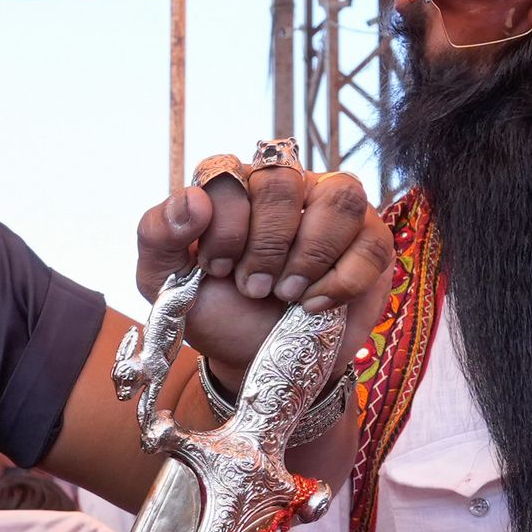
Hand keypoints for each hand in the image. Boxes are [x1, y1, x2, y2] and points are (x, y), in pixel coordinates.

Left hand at [134, 158, 388, 385]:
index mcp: (231, 187)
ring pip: (339, 198)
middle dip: (265, 244)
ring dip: (308, 256)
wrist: (260, 360)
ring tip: (288, 295)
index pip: (226, 172)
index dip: (223, 225)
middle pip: (282, 179)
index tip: (217, 271)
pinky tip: (317, 305)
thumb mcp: (168, 283)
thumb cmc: (217, 312)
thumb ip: (158, 236)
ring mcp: (332, 207)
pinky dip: (342, 281)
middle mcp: (284, 184)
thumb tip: (193, 200)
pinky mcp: (371, 238)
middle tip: (253, 288)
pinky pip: (372, 240)